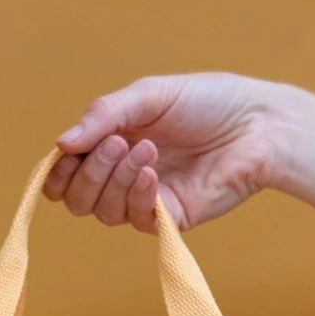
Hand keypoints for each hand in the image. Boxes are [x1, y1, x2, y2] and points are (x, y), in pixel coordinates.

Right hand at [45, 72, 279, 231]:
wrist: (257, 124)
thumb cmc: (208, 102)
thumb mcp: (148, 96)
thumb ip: (104, 116)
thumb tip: (60, 143)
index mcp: (111, 144)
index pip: (66, 174)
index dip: (57, 171)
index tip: (67, 153)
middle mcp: (123, 176)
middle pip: (78, 199)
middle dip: (89, 173)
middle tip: (117, 143)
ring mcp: (145, 200)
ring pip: (103, 212)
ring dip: (116, 180)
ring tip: (147, 150)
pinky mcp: (170, 219)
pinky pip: (136, 220)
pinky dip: (137, 196)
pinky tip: (152, 174)